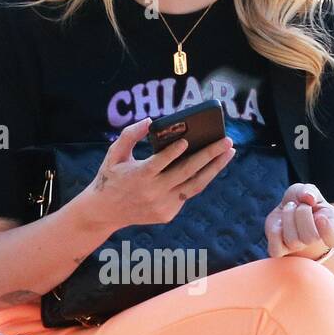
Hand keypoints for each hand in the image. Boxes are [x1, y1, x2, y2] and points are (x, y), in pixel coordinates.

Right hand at [82, 117, 234, 229]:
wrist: (105, 212)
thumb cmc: (111, 176)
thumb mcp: (114, 154)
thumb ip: (129, 135)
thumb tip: (150, 120)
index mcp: (138, 176)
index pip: (159, 163)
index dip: (173, 153)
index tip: (187, 141)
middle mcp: (152, 192)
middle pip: (186, 172)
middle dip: (209, 155)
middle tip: (226, 140)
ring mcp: (162, 205)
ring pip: (194, 185)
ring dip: (214, 168)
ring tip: (228, 152)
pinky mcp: (167, 214)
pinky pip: (187, 194)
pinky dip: (199, 179)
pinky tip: (211, 165)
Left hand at [265, 183, 333, 258]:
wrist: (287, 210)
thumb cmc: (302, 201)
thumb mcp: (309, 191)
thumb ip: (310, 191)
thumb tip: (308, 197)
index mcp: (328, 229)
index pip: (333, 240)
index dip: (327, 230)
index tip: (321, 216)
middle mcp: (312, 242)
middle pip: (310, 237)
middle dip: (303, 213)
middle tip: (300, 205)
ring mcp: (295, 248)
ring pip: (293, 240)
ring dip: (288, 217)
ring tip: (289, 208)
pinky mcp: (278, 250)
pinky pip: (276, 249)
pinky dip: (274, 231)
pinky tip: (279, 222)